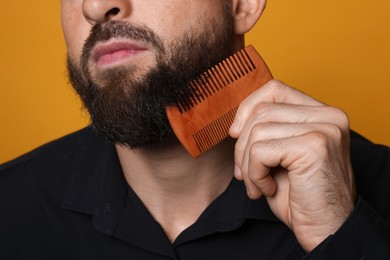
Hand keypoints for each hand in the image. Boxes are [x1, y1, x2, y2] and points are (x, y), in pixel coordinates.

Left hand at [229, 80, 355, 250]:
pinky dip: (255, 173)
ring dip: (247, 164)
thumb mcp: (280, 156)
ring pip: (257, 131)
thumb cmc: (300, 196)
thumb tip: (235, 123)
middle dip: (242, 145)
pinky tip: (268, 189)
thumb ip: (268, 131)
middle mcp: (329, 116)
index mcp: (322, 114)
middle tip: (244, 173)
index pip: (274, 89)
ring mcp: (324, 129)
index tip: (235, 133)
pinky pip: (260, 151)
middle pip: (261, 110)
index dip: (247, 108)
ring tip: (258, 185)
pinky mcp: (314, 146)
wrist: (326, 230)